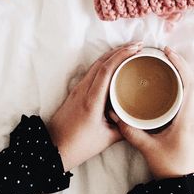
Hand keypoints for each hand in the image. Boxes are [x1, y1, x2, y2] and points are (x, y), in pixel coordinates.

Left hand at [48, 42, 142, 169]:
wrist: (52, 148)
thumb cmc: (78, 145)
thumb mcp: (106, 139)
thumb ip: (125, 128)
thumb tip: (140, 120)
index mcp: (92, 100)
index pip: (107, 69)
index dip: (122, 56)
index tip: (136, 49)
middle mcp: (84, 89)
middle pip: (102, 61)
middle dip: (121, 50)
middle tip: (139, 46)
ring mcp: (78, 89)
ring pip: (97, 64)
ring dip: (113, 54)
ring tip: (130, 51)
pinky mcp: (76, 91)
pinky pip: (93, 71)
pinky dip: (106, 63)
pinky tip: (115, 65)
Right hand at [110, 46, 193, 178]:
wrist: (185, 186)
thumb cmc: (170, 168)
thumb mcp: (148, 149)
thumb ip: (131, 131)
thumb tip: (115, 115)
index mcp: (188, 117)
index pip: (190, 83)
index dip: (180, 64)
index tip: (168, 53)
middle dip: (181, 64)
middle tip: (165, 53)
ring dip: (184, 73)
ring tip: (168, 63)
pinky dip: (186, 83)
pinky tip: (174, 82)